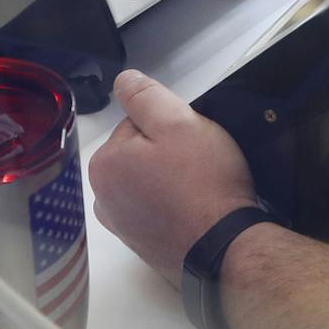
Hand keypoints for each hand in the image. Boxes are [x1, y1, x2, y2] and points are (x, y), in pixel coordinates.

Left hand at [88, 70, 258, 285]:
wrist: (224, 248)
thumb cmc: (203, 185)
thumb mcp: (178, 122)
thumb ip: (145, 96)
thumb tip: (123, 81)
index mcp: (105, 164)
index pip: (135, 124)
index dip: (167, 126)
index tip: (189, 142)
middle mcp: (104, 198)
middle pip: (140, 154)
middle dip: (167, 153)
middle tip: (198, 164)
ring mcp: (123, 226)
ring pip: (149, 181)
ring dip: (171, 179)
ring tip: (199, 188)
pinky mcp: (144, 244)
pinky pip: (158, 209)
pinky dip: (174, 205)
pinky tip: (195, 209)